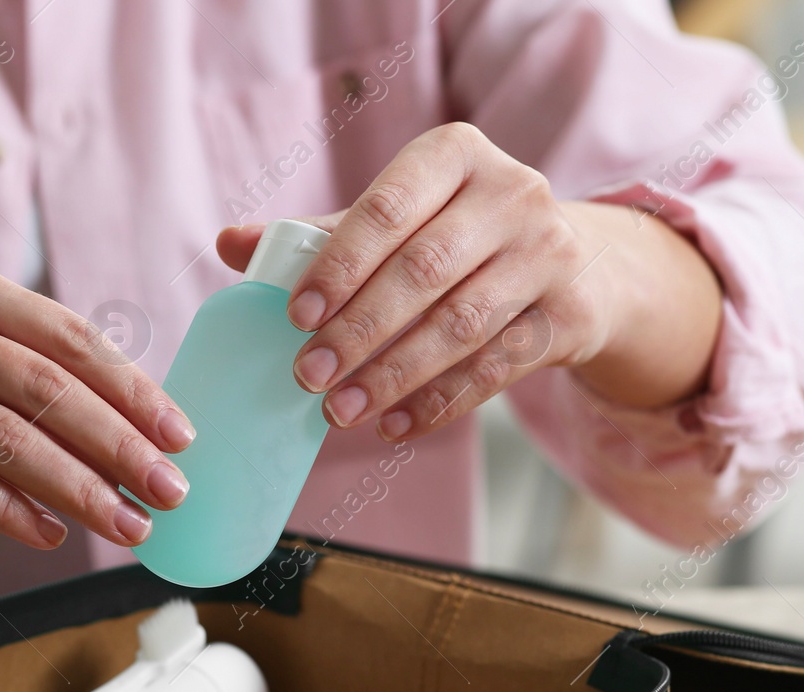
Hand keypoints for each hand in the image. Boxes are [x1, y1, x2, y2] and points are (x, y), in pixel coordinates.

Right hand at [0, 263, 194, 556]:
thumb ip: (58, 407)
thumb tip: (158, 452)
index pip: (71, 339)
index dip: (133, 390)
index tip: (181, 440)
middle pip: (44, 386)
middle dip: (117, 446)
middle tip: (169, 492)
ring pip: (5, 436)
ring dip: (78, 489)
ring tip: (127, 527)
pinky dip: (13, 512)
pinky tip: (54, 535)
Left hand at [216, 122, 719, 440]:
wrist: (575, 261)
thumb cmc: (458, 235)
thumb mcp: (399, 218)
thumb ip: (319, 234)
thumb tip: (229, 245)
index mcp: (456, 154)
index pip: (386, 211)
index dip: (338, 266)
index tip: (296, 318)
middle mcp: (513, 194)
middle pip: (423, 272)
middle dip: (358, 332)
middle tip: (307, 377)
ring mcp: (549, 254)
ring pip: (460, 326)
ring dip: (393, 375)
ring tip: (340, 412)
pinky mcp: (569, 313)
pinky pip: (494, 368)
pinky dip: (439, 402)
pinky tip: (395, 426)